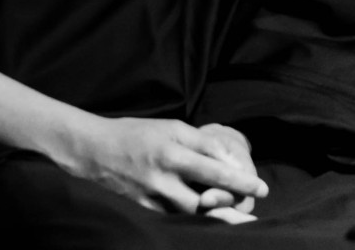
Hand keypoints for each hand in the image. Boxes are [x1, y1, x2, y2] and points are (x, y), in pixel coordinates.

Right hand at [71, 116, 267, 214]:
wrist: (93, 150)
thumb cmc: (135, 134)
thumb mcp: (169, 128)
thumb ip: (199, 142)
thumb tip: (229, 160)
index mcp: (172, 148)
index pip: (215, 165)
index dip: (241, 178)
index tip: (261, 187)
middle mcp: (164, 173)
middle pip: (209, 195)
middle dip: (235, 204)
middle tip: (254, 212)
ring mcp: (153, 195)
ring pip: (193, 213)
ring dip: (217, 217)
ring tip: (237, 221)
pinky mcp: (143, 211)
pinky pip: (174, 221)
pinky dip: (192, 224)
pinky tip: (206, 227)